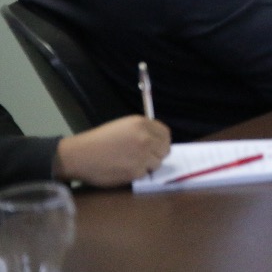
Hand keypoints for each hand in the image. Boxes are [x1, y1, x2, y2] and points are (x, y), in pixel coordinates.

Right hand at [54, 115, 170, 185]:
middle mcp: (146, 138)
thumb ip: (143, 131)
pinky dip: (137, 174)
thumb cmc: (99, 140)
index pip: (165, 134)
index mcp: (142, 124)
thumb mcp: (123, 126)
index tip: (156, 146)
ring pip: (157, 163)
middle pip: (165, 149)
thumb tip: (157, 141)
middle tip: (144, 157)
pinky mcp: (135, 172)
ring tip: (131, 163)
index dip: (161, 141)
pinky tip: (124, 169)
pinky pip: (145, 174)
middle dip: (156, 154)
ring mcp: (142, 156)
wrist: (80, 155)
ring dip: (147, 165)